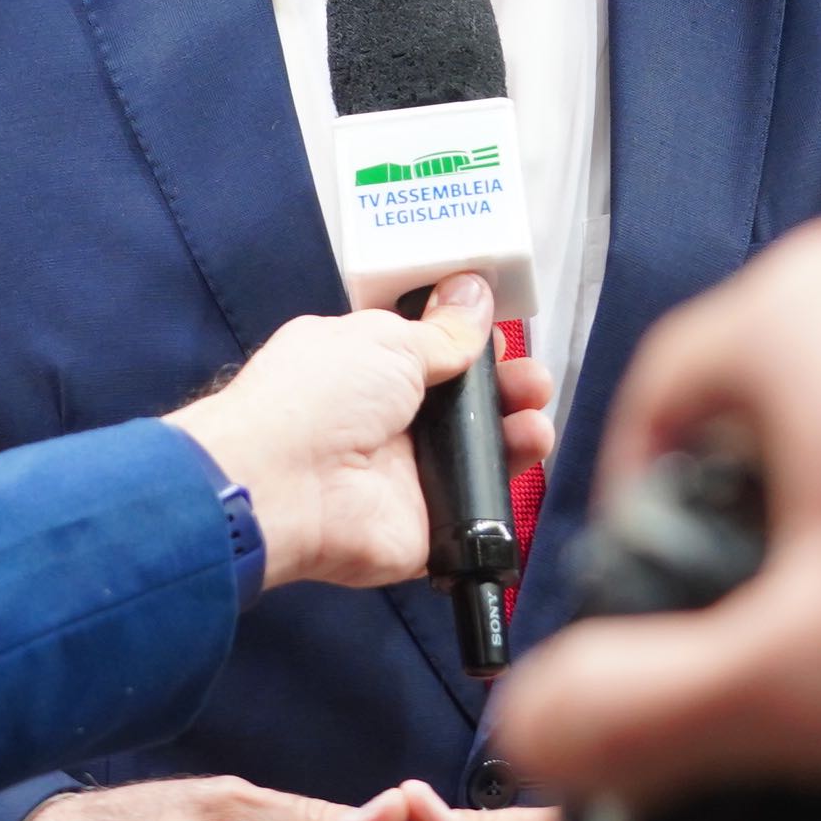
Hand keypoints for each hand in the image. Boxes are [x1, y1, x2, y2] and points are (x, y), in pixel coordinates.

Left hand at [167, 276, 554, 592]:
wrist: (285, 485)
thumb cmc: (313, 399)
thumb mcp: (387, 340)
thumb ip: (443, 330)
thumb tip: (473, 294)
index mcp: (368, 367)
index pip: (434, 354)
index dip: (473, 345)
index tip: (504, 337)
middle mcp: (387, 422)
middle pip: (467, 407)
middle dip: (508, 388)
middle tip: (531, 380)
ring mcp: (408, 476)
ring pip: (481, 456)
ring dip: (517, 432)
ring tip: (535, 418)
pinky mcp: (427, 526)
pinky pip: (479, 510)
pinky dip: (505, 488)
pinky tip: (525, 457)